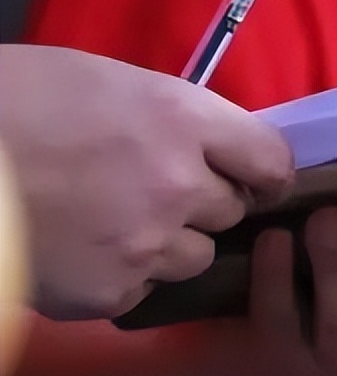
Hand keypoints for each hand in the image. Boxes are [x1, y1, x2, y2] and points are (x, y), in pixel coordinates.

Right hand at [0, 45, 293, 319]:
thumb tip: (210, 144)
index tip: (250, 175)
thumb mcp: (103, 82)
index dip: (262, 170)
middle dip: (205, 202)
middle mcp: (180, 183)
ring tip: (113, 223)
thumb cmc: (10, 103)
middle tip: (156, 190)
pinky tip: (81, 252)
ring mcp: (147, 243)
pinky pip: (144, 289)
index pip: (272, 159)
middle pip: (233, 208)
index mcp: (181, 118)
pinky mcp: (111, 292)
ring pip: (196, 255)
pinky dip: (122, 277)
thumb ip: (171, 116)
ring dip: (169, 243)